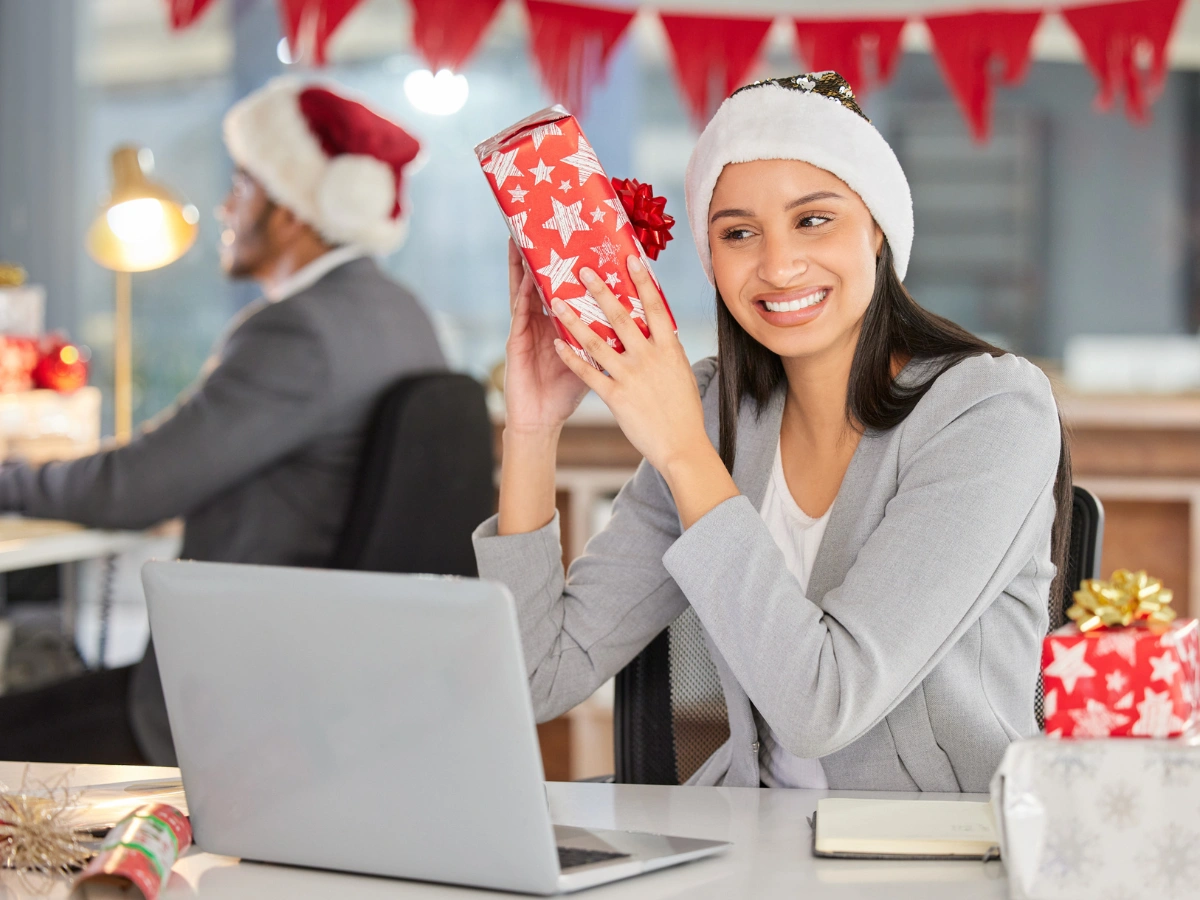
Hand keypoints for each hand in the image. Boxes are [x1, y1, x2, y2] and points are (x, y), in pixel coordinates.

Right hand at [503, 240, 588, 433]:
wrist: (542, 420)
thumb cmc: (565, 393)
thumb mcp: (592, 361)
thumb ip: (607, 340)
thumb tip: (640, 324)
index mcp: (561, 323)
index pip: (566, 287)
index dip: (571, 265)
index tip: (581, 240)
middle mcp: (542, 321)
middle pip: (545, 282)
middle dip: (545, 256)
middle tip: (550, 227)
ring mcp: (527, 329)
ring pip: (526, 291)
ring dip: (525, 266)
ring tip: (524, 239)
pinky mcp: (516, 342)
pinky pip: (520, 313)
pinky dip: (522, 294)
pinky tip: (525, 277)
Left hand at [549, 255, 708, 475]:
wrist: (681, 445)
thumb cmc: (684, 411)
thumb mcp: (682, 374)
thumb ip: (668, 351)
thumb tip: (662, 332)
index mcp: (669, 349)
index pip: (654, 307)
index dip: (642, 282)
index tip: (630, 259)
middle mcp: (649, 357)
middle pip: (621, 317)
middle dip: (600, 291)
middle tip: (582, 270)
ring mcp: (631, 376)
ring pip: (597, 342)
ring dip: (574, 320)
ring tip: (557, 302)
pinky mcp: (616, 397)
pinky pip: (588, 373)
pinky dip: (571, 357)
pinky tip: (558, 344)